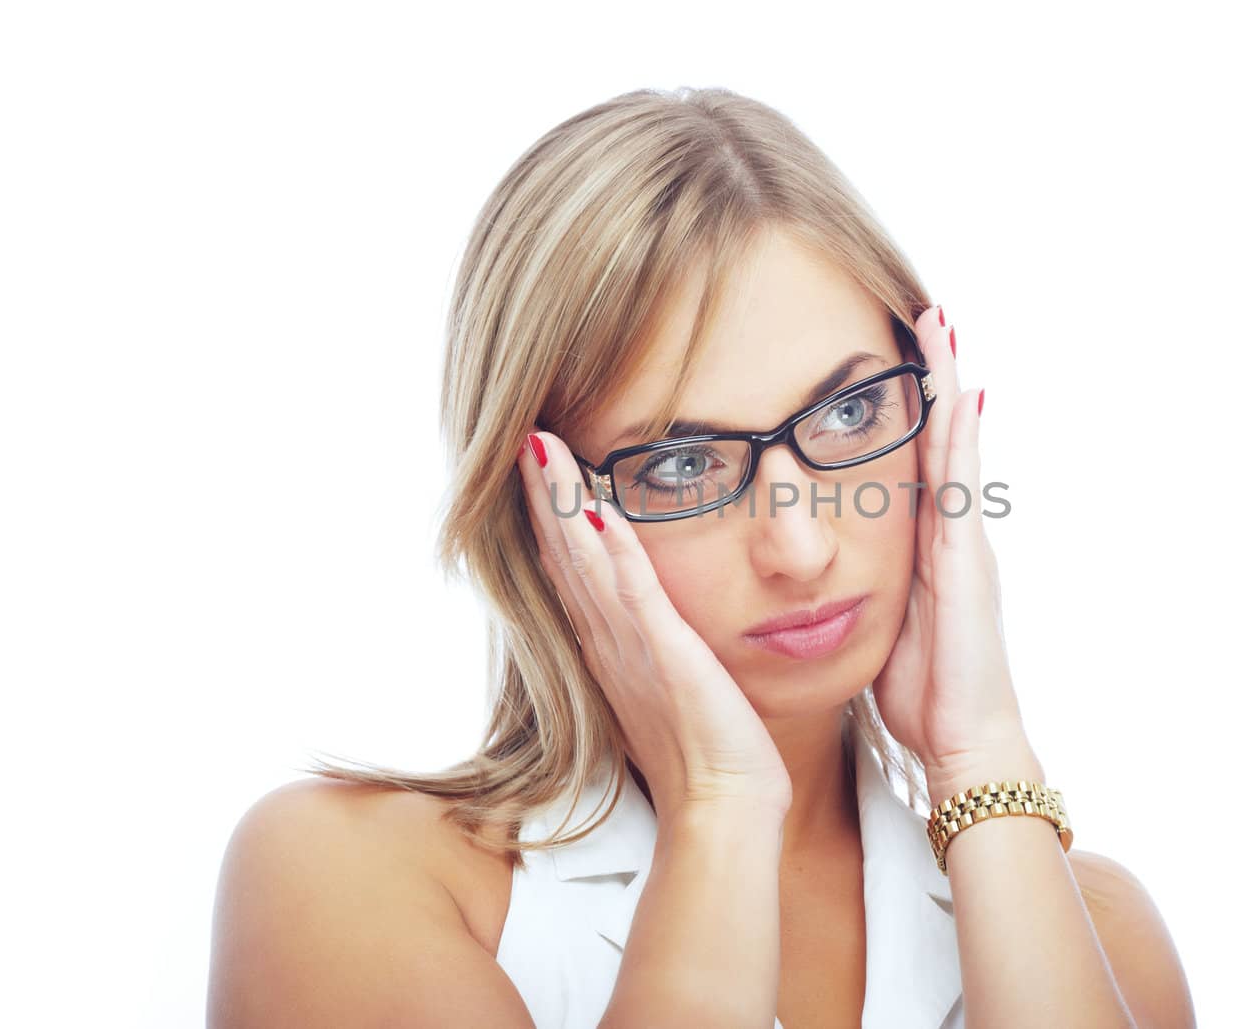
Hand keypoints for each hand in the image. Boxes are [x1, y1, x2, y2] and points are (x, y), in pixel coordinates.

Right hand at [518, 430, 792, 822]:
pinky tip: (603, 513)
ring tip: (543, 451)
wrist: (721, 809)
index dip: (551, 515)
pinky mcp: (670, 659)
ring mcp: (634, 650)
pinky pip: (639, 597)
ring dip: (565, 506)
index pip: (570, 568)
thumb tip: (643, 615)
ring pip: (588, 564)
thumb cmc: (705, 753)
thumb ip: (651, 646)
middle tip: (526, 437)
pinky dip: (620, 555)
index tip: (538, 463)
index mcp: (608, 647)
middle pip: (564, 554)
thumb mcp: (669, 686)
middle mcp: (608, 643)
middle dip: (545, 494)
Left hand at [872, 305, 1034, 789]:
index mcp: (925, 548)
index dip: (907, 411)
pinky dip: (960, 436)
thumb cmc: (925, 694)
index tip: (892, 359)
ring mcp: (964, 542)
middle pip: (939, 437)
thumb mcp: (886, 625)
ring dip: (948, 385)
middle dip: (932, 377)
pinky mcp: (967, 560)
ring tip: (940, 325)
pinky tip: (960, 394)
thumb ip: (871, 586)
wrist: (964, 744)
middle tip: (924, 313)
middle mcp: (950, 534)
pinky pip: (961, 484)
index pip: (916, 463)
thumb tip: (831, 565)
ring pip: (954, 445)